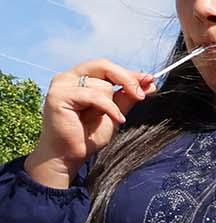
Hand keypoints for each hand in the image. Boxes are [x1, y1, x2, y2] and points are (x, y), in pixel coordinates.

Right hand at [24, 59, 154, 188]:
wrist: (69, 157)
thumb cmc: (88, 137)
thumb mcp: (114, 114)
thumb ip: (127, 98)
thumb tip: (148, 83)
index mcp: (79, 78)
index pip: (107, 68)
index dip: (128, 74)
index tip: (149, 80)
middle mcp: (68, 77)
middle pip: (103, 66)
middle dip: (126, 80)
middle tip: (142, 95)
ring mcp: (62, 85)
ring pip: (102, 84)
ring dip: (112, 105)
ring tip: (111, 119)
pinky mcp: (59, 96)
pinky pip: (94, 96)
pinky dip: (109, 108)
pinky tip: (117, 119)